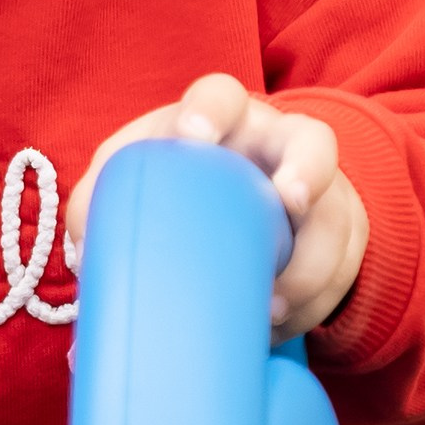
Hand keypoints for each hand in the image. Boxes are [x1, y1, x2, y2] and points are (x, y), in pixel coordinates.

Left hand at [66, 73, 367, 336]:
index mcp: (220, 123)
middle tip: (289, 202)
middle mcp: (278, 148)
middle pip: (312, 144)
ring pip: (335, 220)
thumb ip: (101, 206)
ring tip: (270, 309)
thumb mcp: (137, 182)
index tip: (193, 136)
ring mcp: (319, 193)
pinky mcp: (338, 241)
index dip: (209, 111)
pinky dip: (310, 305)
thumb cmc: (180, 187)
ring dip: (307, 267)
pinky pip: (338, 272)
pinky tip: (275, 327)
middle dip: (304, 173)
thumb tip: (86, 256)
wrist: (243, 204)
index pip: (220, 97)